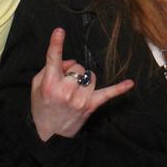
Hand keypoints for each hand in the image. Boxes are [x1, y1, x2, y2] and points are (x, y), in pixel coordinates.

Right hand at [30, 27, 133, 141]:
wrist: (49, 135)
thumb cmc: (42, 106)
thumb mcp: (37, 86)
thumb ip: (50, 68)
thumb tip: (70, 62)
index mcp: (49, 84)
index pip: (53, 59)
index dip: (56, 44)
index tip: (60, 31)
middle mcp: (65, 91)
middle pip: (78, 67)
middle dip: (73, 71)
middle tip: (65, 83)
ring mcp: (80, 99)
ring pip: (90, 75)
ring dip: (84, 79)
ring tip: (75, 91)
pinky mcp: (91, 106)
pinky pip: (107, 94)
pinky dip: (118, 89)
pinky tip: (130, 83)